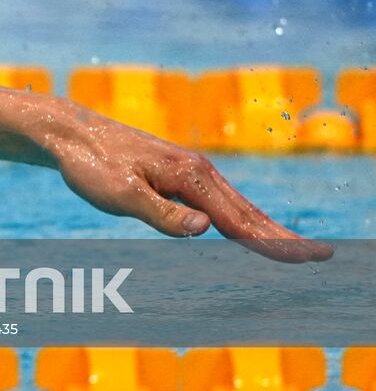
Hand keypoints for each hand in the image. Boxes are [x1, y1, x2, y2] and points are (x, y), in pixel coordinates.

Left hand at [45, 105, 332, 262]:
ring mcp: (187, 170)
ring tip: (292, 248)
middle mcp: (197, 171)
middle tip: (321, 257)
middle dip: (282, 236)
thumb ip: (161, 214)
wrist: (69, 133)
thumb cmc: (90, 165)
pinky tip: (241, 228)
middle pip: (247, 212)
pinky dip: (239, 217)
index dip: (274, 243)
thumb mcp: (120, 195)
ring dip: (265, 227)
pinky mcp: (175, 172)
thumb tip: (205, 228)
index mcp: (190, 177)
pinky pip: (217, 200)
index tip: (309, 257)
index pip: (239, 220)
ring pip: (234, 205)